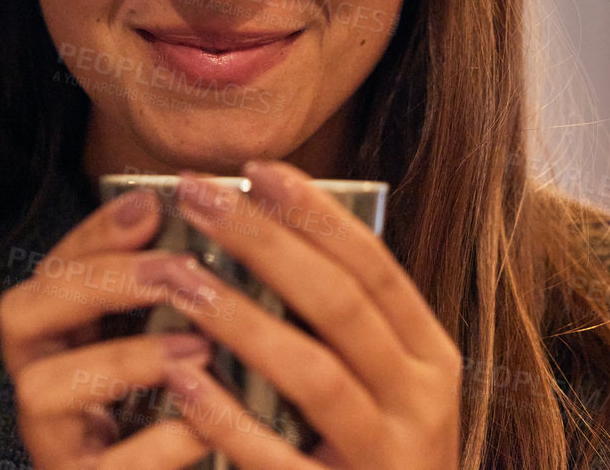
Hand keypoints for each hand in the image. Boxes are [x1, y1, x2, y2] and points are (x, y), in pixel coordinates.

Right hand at [0, 187, 222, 468]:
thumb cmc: (166, 413)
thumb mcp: (160, 341)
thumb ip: (163, 287)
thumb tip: (168, 205)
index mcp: (51, 338)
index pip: (51, 269)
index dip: (94, 235)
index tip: (151, 206)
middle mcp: (36, 382)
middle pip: (20, 315)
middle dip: (97, 284)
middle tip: (175, 271)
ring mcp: (50, 440)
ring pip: (41, 390)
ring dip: (122, 360)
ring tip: (197, 348)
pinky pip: (102, 469)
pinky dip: (154, 446)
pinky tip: (203, 427)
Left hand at [144, 162, 461, 469]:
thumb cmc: (374, 461)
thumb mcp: (386, 389)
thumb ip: (345, 325)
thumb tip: (272, 232)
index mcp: (433, 359)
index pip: (376, 267)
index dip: (316, 214)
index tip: (258, 169)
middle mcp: (423, 405)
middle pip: (339, 304)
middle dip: (264, 243)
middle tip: (198, 198)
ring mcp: (386, 460)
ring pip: (313, 373)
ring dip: (239, 318)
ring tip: (176, 278)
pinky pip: (276, 459)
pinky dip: (227, 416)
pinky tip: (180, 381)